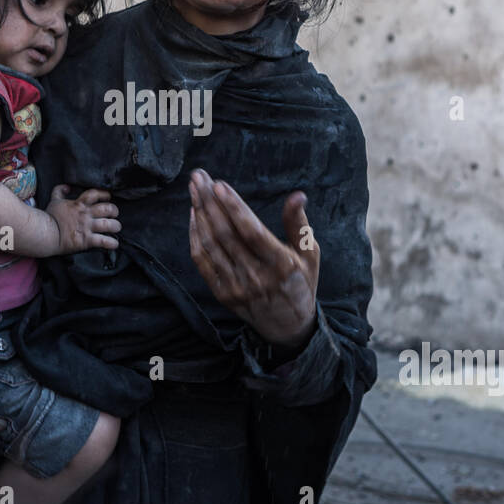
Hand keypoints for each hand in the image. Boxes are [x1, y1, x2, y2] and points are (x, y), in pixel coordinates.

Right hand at [46, 185, 120, 252]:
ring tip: (117, 227)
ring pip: (109, 225)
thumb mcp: (54, 200)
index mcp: (79, 204)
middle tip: (114, 213)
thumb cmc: (49, 217)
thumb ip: (59, 191)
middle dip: (114, 210)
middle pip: (107, 209)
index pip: (95, 194)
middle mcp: (86, 215)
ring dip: (116, 226)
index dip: (104, 194)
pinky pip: (103, 241)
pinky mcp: (87, 241)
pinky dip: (111, 243)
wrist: (45, 234)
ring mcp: (87, 228)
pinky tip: (115, 244)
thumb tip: (67, 186)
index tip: (108, 196)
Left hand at [188, 168, 318, 347]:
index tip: (219, 185)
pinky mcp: (222, 293)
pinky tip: (195, 215)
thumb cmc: (301, 283)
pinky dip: (195, 236)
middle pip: (225, 234)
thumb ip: (299, 223)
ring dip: (200, 214)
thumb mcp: (309, 254)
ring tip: (193, 189)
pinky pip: (202, 261)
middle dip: (209, 201)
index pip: (251, 232)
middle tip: (199, 177)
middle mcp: (256, 276)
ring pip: (211, 245)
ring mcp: (236, 286)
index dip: (234, 207)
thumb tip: (297, 195)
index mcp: (281, 264)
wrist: (287, 327)